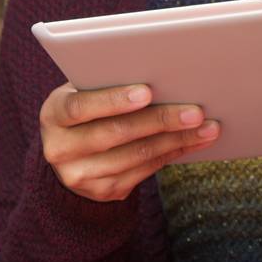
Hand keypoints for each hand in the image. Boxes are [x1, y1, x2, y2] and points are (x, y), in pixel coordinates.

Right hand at [39, 82, 219, 201]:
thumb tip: (164, 70)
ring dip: (177, 140)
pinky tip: (196, 141)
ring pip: (136, 155)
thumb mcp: (87, 91)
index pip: (80, 106)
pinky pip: (145, 171)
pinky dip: (174, 153)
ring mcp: (80, 175)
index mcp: (53, 114)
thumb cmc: (90, 106)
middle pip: (115, 133)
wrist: (72, 152)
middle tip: (195, 111)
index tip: (147, 92)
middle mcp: (60, 148)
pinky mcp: (103, 191)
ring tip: (208, 127)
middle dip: (160, 120)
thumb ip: (110, 81)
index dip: (113, 100)